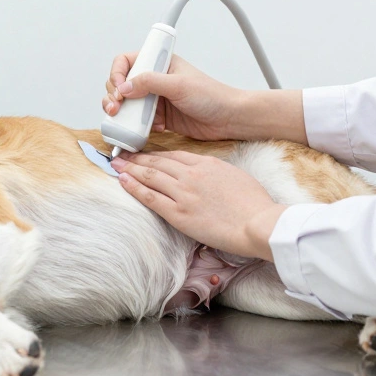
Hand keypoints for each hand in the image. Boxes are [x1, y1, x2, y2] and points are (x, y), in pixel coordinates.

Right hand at [102, 54, 244, 141]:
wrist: (229, 119)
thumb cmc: (212, 96)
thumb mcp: (179, 85)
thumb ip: (150, 82)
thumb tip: (123, 87)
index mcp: (160, 63)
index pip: (127, 61)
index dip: (117, 74)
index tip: (118, 89)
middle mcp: (155, 79)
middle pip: (121, 84)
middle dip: (114, 96)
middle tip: (115, 108)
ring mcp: (156, 99)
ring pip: (127, 104)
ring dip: (122, 113)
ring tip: (123, 121)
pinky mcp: (159, 117)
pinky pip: (139, 121)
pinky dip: (137, 126)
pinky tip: (152, 128)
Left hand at [111, 150, 287, 259]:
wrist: (259, 222)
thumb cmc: (254, 205)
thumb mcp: (235, 177)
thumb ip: (216, 173)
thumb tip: (206, 177)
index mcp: (206, 164)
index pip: (174, 155)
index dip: (156, 154)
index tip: (145, 153)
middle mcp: (191, 175)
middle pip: (158, 162)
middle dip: (137, 158)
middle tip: (121, 155)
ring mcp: (184, 193)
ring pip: (150, 176)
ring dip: (130, 169)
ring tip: (116, 165)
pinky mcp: (179, 213)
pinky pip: (151, 196)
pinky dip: (134, 187)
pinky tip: (122, 180)